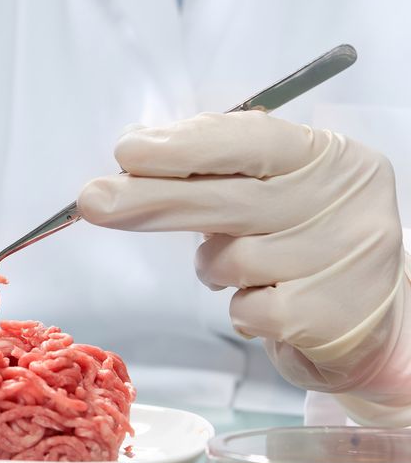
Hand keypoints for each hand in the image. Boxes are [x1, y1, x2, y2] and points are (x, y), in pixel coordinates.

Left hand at [78, 111, 409, 414]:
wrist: (370, 321)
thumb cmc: (302, 242)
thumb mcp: (274, 189)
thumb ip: (216, 167)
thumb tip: (136, 150)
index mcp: (330, 156)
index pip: (252, 141)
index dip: (185, 146)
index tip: (127, 150)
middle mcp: (344, 201)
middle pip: (227, 198)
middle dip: (151, 200)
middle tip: (93, 201)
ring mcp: (344, 260)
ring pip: (229, 260)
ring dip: (214, 267)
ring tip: (242, 268)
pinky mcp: (331, 316)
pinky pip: (246, 310)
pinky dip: (242, 309)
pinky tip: (268, 301)